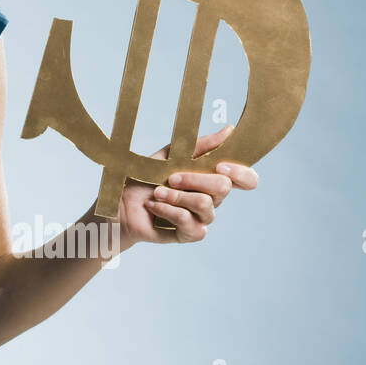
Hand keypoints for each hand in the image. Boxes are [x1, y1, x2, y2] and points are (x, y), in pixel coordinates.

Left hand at [115, 124, 257, 246]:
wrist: (120, 204)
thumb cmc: (145, 179)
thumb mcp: (169, 156)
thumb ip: (199, 146)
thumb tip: (229, 131)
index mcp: (210, 178)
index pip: (246, 179)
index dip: (241, 173)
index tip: (220, 165)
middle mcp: (211, 199)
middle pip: (224, 188)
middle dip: (194, 179)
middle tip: (171, 177)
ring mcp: (201, 218)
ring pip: (205, 204)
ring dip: (176, 195)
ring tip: (157, 193)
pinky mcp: (189, 234)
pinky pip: (190, 223)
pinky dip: (168, 211)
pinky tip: (153, 206)